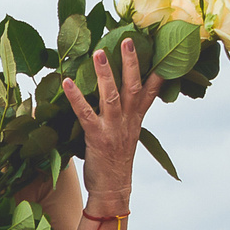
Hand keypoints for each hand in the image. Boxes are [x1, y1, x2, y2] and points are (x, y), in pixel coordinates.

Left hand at [61, 36, 162, 223]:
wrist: (113, 190)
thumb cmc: (115, 162)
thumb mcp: (126, 135)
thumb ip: (125, 114)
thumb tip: (116, 96)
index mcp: (136, 119)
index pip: (152, 90)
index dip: (158, 70)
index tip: (163, 49)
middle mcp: (128, 120)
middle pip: (134, 86)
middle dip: (132, 62)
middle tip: (128, 40)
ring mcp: (113, 128)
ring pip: (112, 95)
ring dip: (105, 73)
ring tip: (99, 52)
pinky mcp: (97, 137)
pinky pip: (85, 113)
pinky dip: (76, 97)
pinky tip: (67, 82)